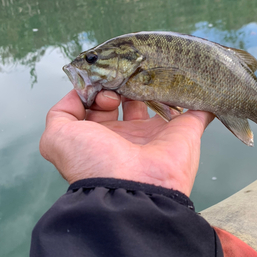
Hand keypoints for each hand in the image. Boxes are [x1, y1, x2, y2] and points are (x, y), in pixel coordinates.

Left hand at [39, 90, 213, 196]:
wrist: (132, 188)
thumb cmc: (93, 161)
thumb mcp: (57, 138)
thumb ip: (61, 113)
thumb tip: (80, 94)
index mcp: (104, 134)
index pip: (102, 103)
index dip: (100, 90)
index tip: (105, 92)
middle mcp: (131, 133)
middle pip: (132, 98)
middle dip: (129, 81)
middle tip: (128, 74)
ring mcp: (160, 132)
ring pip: (162, 100)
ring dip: (160, 83)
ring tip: (154, 68)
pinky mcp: (186, 131)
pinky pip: (197, 110)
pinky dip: (199, 96)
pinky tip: (194, 78)